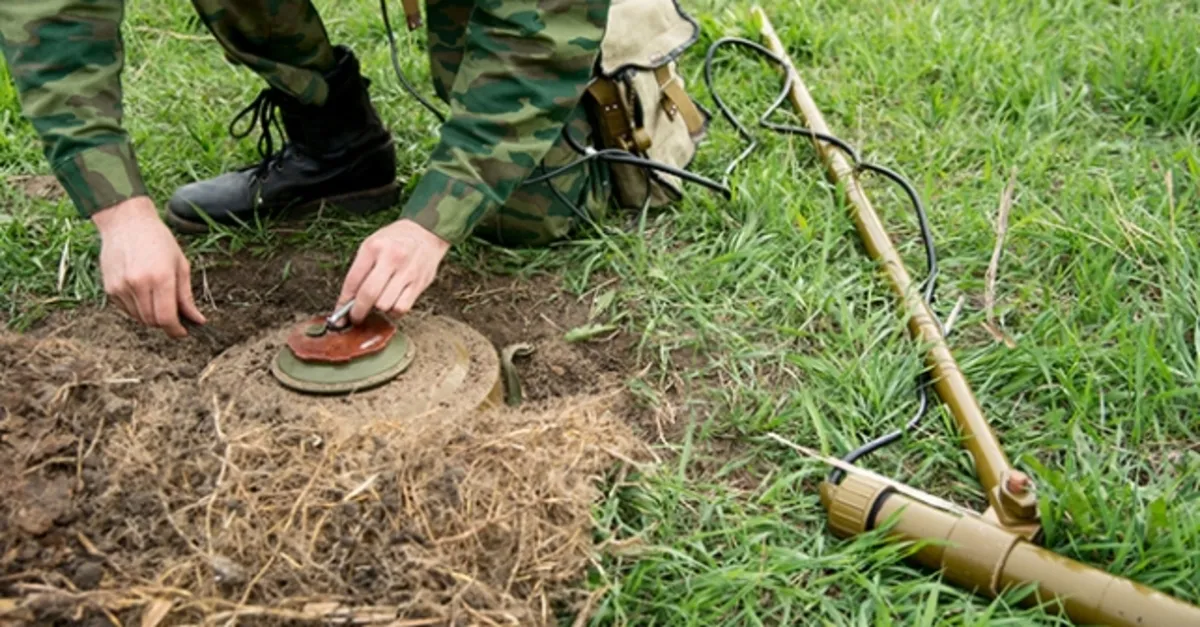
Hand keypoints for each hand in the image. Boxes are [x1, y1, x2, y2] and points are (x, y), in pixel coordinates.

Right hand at [91, 196, 204, 337]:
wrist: (125, 222)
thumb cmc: (158, 240)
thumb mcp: (180, 264)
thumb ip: (186, 296)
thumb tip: (197, 320)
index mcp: (160, 277)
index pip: (166, 317)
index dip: (176, 330)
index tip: (183, 332)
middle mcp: (138, 284)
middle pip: (152, 321)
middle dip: (166, 323)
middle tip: (175, 315)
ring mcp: (121, 287)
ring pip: (139, 318)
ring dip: (151, 317)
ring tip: (158, 299)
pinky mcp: (109, 289)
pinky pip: (126, 310)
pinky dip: (138, 309)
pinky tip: (143, 293)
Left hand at [337, 219, 449, 323]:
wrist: (425, 232)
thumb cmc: (395, 240)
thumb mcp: (372, 244)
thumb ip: (360, 270)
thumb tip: (348, 299)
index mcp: (374, 247)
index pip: (353, 281)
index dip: (344, 301)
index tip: (340, 313)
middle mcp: (391, 258)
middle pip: (369, 295)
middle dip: (358, 311)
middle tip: (355, 316)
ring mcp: (407, 271)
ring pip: (385, 305)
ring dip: (378, 309)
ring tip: (378, 301)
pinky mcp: (419, 283)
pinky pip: (402, 308)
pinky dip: (394, 311)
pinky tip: (392, 303)